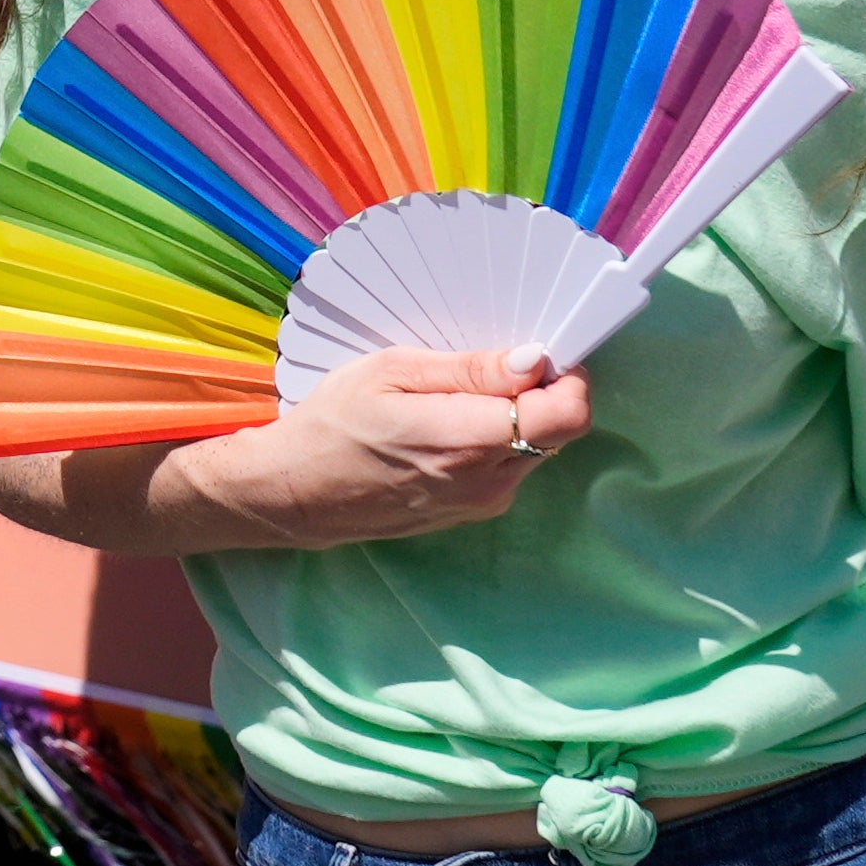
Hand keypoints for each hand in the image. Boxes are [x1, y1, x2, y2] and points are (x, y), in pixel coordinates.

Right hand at [235, 345, 590, 545]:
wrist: (297, 494)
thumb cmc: (335, 423)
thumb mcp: (393, 371)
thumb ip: (470, 369)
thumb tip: (533, 360)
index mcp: (469, 440)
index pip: (567, 415)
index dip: (568, 377)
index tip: (543, 353)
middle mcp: (487, 482)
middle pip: (559, 430)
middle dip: (542, 392)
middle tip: (495, 365)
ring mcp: (481, 504)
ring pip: (536, 449)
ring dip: (518, 416)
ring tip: (459, 395)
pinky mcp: (472, 512)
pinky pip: (510, 468)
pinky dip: (497, 440)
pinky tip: (450, 424)